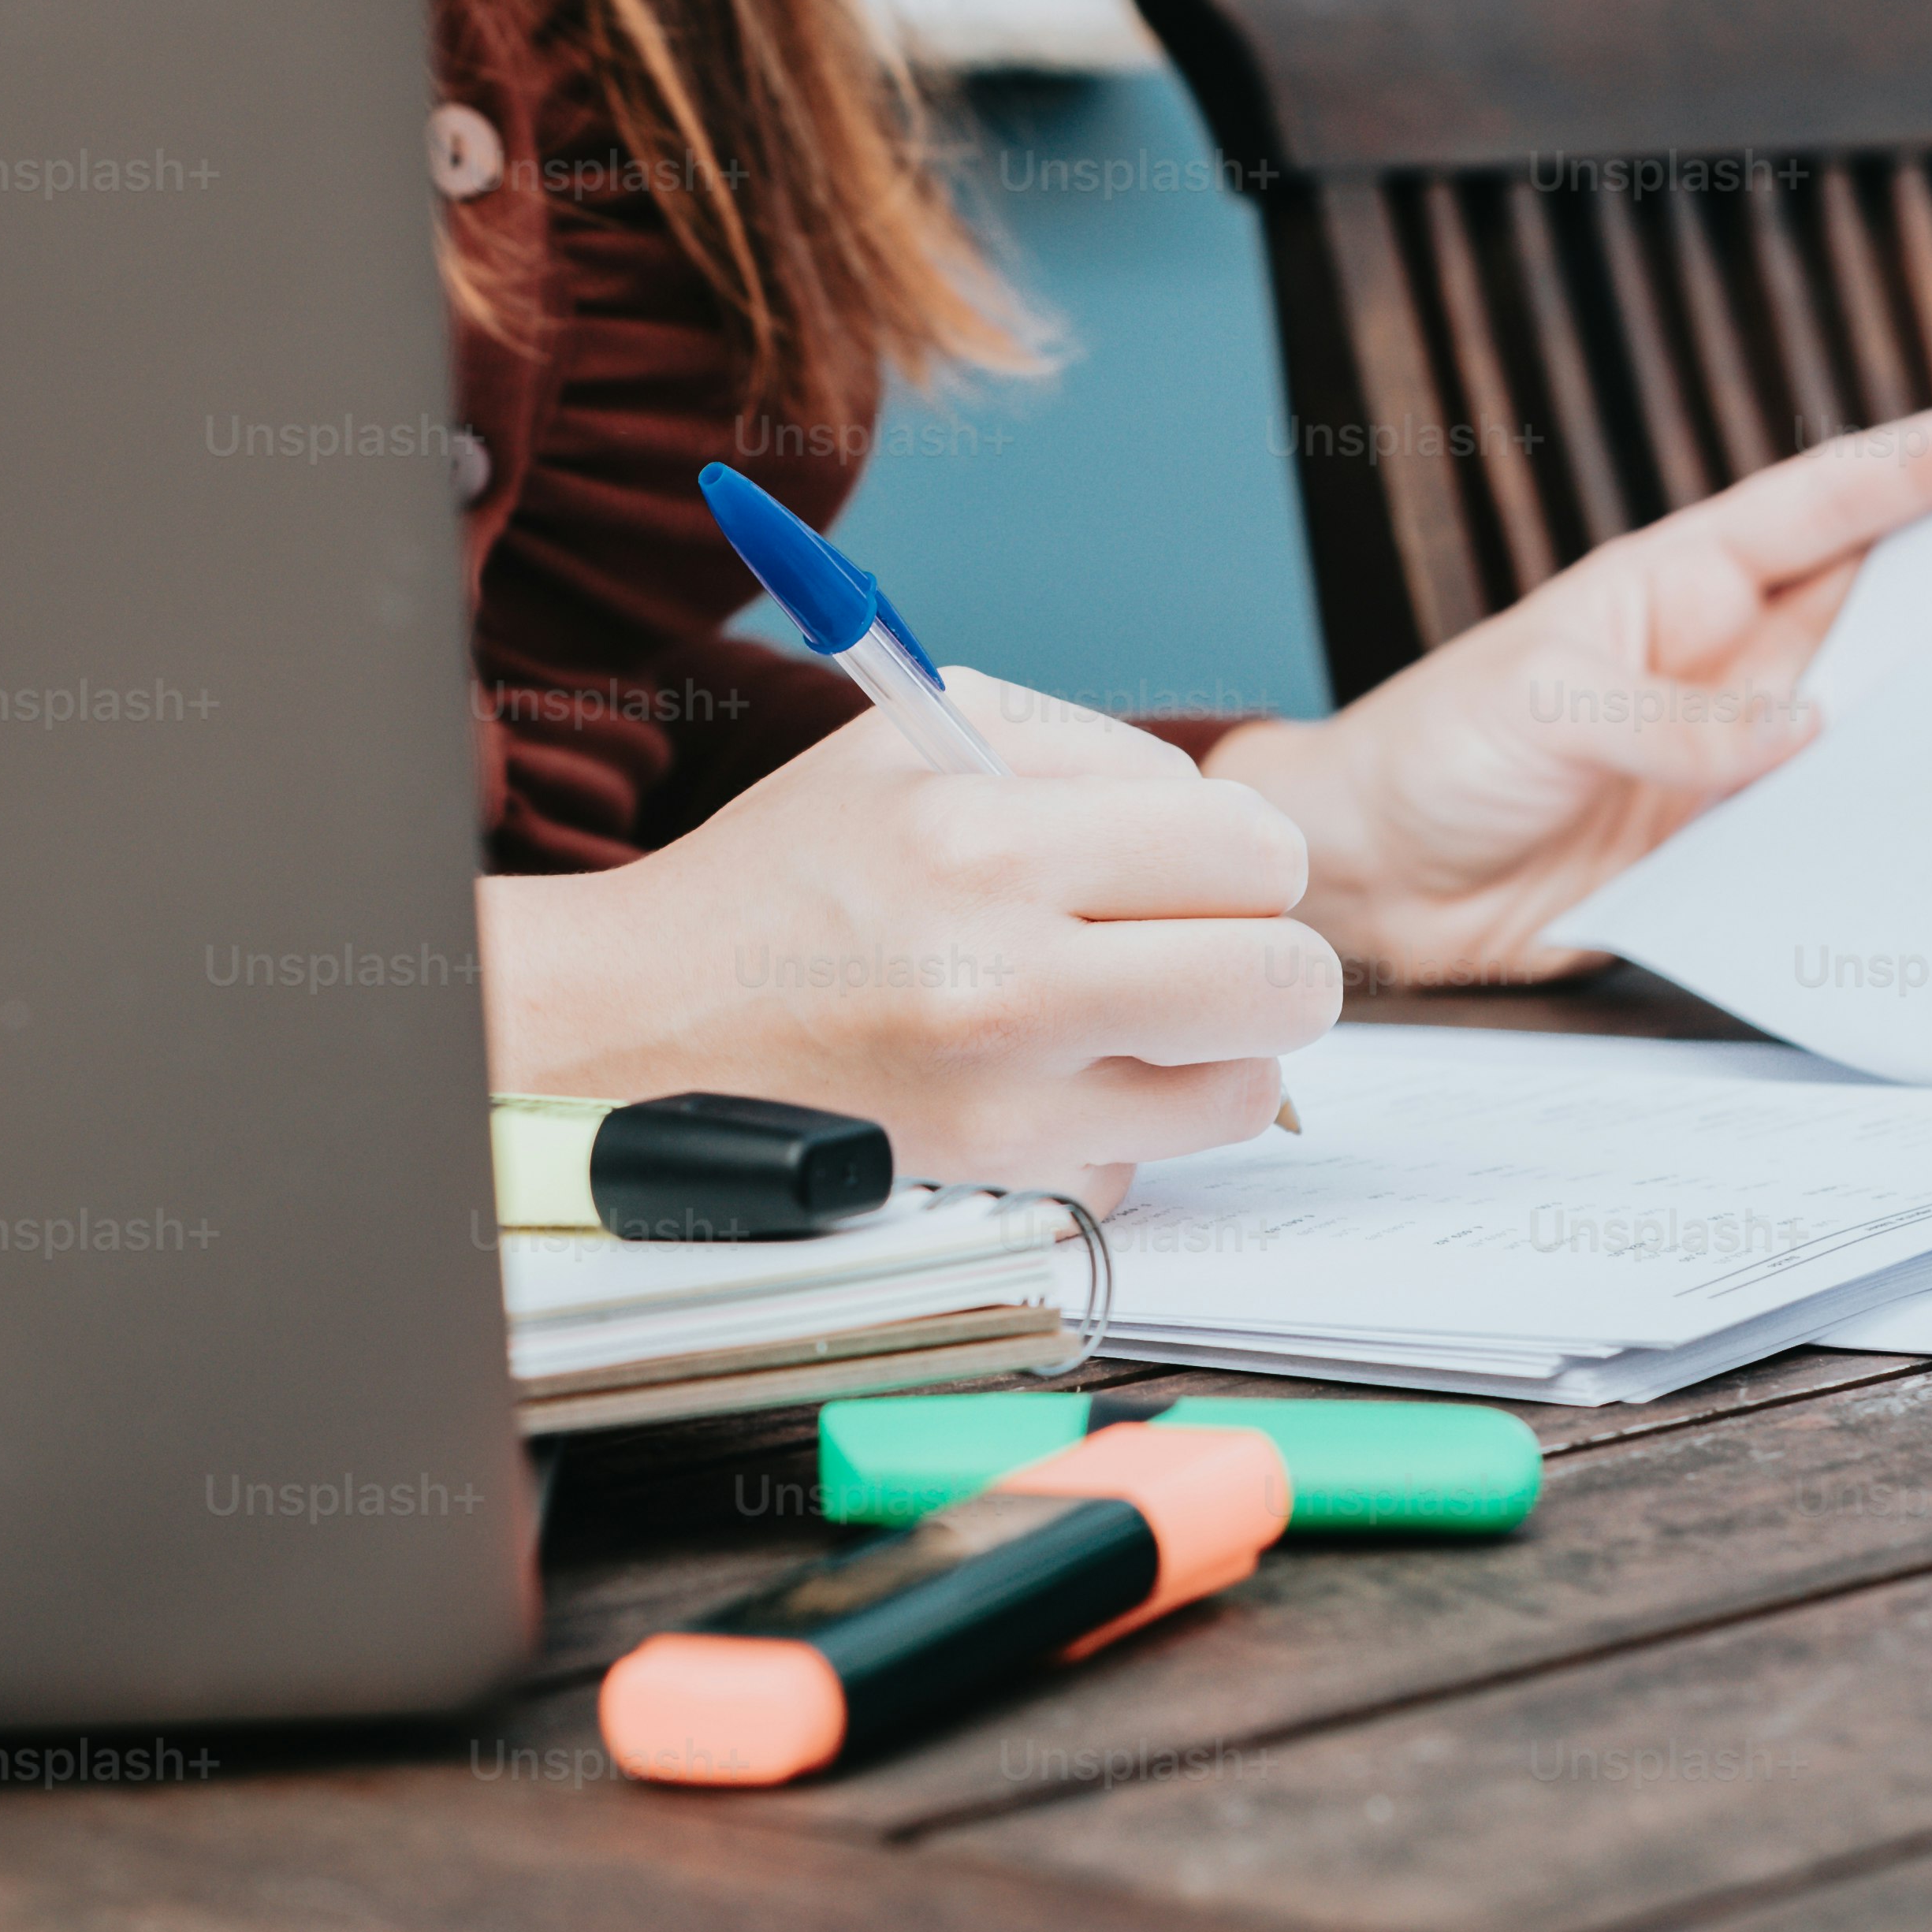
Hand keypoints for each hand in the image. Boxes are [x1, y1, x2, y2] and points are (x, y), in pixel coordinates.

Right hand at [478, 672, 1335, 1208]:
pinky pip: (1145, 1162)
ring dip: (1207, 1053)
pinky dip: (1115, 1125)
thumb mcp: (920, 744)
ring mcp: (1005, 1104)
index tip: (1202, 868)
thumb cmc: (794, 873)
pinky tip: (1036, 1079)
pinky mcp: (995, 1187)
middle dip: (1265, 960)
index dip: (1246, 857)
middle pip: (1286, 982)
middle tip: (1203, 949)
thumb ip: (1090, 756)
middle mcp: (1004, 980)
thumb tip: (1231, 828)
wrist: (646, 1021)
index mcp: (988, 837)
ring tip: (1124, 1015)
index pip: (1256, 851)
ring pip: (1242, 1092)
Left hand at [1208, 406, 1931, 984]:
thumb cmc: (1431, 755)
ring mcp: (1735, 755)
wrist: (1369, 878)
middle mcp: (1727, 665)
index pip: (1820, 509)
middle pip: (1876, 609)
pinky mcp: (1727, 845)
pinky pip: (1829, 828)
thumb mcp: (1542, 710)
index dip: (1917, 469)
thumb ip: (1671, 725)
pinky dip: (1889, 827)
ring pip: (1873, 721)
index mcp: (1681, 589)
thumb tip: (1806, 735)